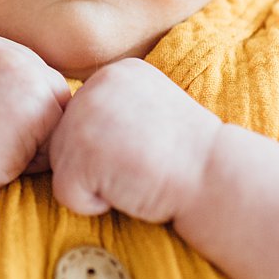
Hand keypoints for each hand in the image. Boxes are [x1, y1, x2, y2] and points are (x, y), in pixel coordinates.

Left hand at [47, 57, 221, 223]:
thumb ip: (116, 110)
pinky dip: (94, 205)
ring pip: (62, 167)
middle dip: (98, 166)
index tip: (149, 148)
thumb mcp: (152, 111)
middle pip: (64, 141)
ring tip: (137, 173)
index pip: (83, 122)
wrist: (217, 178)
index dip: (112, 149)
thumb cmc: (189, 156)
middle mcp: (94, 85)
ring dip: (97, 185)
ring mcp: (84, 116)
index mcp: (114, 73)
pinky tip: (130, 186)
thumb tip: (84, 129)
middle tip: (143, 163)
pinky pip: (66, 193)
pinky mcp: (80, 152)